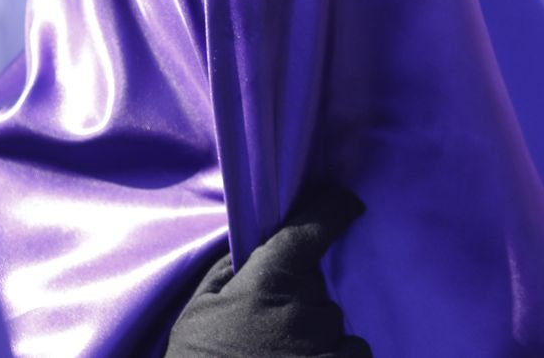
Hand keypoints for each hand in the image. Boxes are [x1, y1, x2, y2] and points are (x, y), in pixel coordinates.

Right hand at [165, 187, 370, 357]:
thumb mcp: (195, 317)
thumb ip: (224, 276)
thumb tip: (249, 254)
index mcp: (266, 287)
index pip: (307, 234)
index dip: (331, 211)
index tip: (348, 202)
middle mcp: (306, 314)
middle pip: (318, 294)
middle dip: (301, 308)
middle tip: (268, 338)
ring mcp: (329, 351)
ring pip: (336, 332)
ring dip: (319, 343)